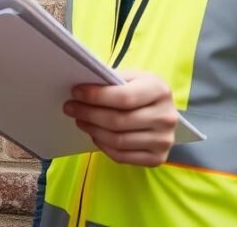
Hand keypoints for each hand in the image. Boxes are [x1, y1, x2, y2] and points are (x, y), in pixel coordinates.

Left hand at [62, 70, 177, 166]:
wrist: (163, 112)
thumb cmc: (141, 91)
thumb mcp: (132, 78)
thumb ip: (111, 81)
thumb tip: (80, 90)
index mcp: (160, 91)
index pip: (124, 97)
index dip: (96, 96)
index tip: (76, 93)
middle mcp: (166, 117)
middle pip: (118, 121)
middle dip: (89, 113)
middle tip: (70, 107)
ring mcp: (164, 141)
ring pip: (118, 140)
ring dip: (93, 130)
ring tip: (80, 120)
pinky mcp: (158, 158)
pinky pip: (122, 156)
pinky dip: (103, 146)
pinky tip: (94, 135)